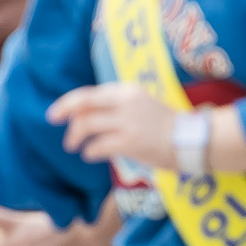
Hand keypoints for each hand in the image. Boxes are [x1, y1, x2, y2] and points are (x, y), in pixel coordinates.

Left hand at [46, 84, 177, 168]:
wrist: (190, 139)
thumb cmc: (164, 125)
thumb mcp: (141, 104)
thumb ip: (117, 106)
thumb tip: (86, 116)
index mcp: (127, 91)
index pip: (89, 93)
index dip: (68, 102)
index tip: (56, 113)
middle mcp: (125, 102)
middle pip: (83, 105)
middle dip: (65, 114)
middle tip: (56, 125)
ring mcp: (127, 122)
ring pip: (87, 125)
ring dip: (75, 137)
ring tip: (74, 146)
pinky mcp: (130, 142)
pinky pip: (99, 146)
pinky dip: (90, 151)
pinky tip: (90, 155)